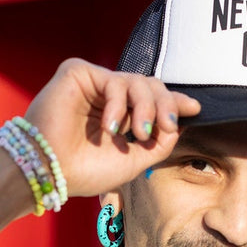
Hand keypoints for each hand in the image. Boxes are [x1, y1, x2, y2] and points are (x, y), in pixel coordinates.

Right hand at [23, 59, 200, 198]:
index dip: (174, 102)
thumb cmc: (85, 171)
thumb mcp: (135, 160)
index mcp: (119, 116)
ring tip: (138, 134)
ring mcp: (92, 84)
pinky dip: (119, 105)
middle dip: (164, 106)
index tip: (195, 108)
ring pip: (137, 81)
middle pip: (150, 86)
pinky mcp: (77, 73)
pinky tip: (111, 127)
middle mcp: (107, 98)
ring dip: (146, 109)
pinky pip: (114, 80)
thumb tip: (180, 122)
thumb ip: (160, 142)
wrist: (51, 173)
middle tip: (164, 129)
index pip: (152, 100)